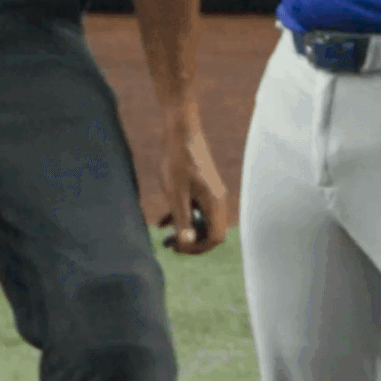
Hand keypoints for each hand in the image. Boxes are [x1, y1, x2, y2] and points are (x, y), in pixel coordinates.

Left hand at [156, 123, 228, 255]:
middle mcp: (218, 200)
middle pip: (211, 232)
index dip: (197, 248)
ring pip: (202, 221)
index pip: (215, 238)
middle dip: (190, 242)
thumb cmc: (177, 161)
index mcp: (215, 203)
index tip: (177, 248)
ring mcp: (211, 193)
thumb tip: (186, 244)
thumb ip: (182, 219)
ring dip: (185, 231)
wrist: (181, 132)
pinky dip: (183, 217)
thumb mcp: (176, 194)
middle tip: (170, 246)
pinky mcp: (203, 188)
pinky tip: (163, 221)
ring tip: (165, 238)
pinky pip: (196, 210)